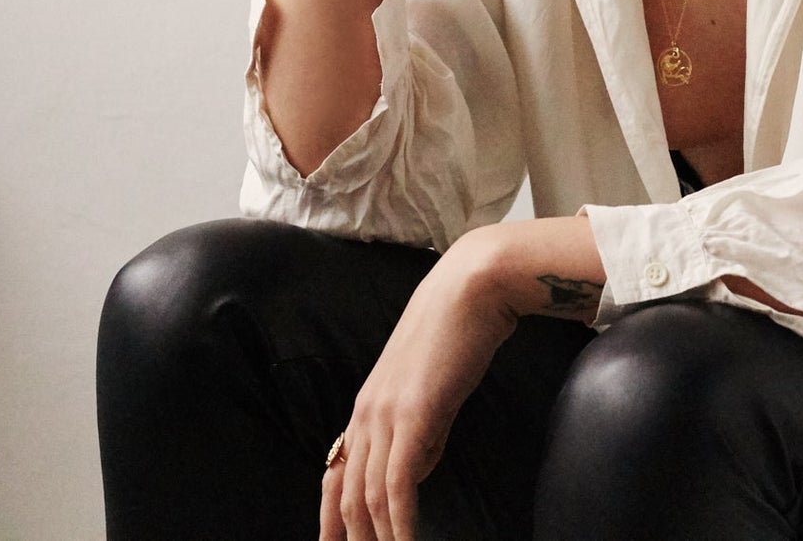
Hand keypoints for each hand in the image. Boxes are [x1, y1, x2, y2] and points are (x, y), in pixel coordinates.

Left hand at [319, 231, 516, 540]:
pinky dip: (400, 522)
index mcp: (367, 406)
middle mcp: (366, 414)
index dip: (330, 519)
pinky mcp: (413, 417)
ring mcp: (386, 415)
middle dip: (352, 538)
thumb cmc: (459, 328)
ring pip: (367, 497)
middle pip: (345, 495)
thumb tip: (416, 468)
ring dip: (377, 538)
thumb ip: (420, 427)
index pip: (335, 475)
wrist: (473, 286)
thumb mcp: (432, 386)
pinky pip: (397, 485)